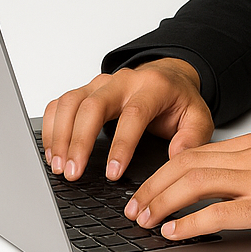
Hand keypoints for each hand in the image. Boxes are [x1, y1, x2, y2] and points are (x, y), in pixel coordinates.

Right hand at [41, 57, 213, 181]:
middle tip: (73, 173)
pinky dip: (51, 126)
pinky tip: (52, 150)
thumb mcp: (199, 117)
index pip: (133, 114)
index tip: (113, 173)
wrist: (168, 78)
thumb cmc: (179, 101)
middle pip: (93, 105)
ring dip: (60, 135)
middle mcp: (123, 82)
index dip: (121, 145)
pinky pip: (60, 103)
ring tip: (58, 166)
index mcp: (152, 88)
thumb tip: (175, 157)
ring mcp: (100, 84)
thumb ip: (192, 137)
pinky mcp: (86, 90)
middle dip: (79, 141)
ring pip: (71, 102)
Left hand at [122, 133, 250, 244]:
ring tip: (146, 220)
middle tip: (134, 208)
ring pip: (196, 183)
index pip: (193, 153)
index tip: (144, 190)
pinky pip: (220, 212)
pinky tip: (176, 231)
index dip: (162, 172)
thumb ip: (248, 171)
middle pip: (186, 165)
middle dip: (152, 187)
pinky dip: (191, 222)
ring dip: (163, 202)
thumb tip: (212, 191)